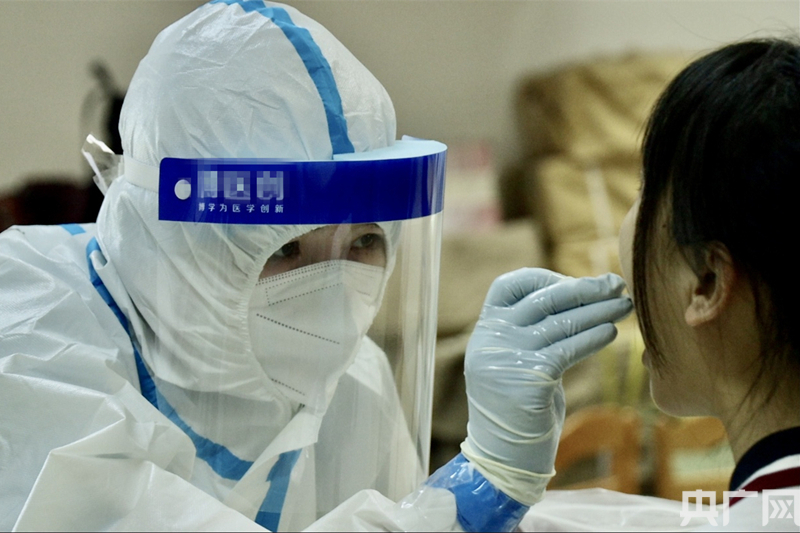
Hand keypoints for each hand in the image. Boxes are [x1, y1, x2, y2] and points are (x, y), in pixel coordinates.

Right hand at [462, 268, 631, 503]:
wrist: (504, 458)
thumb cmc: (518, 408)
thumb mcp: (512, 362)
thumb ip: (529, 332)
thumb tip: (576, 296)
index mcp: (485, 330)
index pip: (509, 285)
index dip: (546, 278)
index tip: (577, 282)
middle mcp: (491, 340)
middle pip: (542, 298)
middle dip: (584, 288)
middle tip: (616, 284)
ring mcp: (507, 359)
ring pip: (560, 322)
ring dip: (598, 310)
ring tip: (625, 305)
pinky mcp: (528, 379)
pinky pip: (567, 348)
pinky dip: (593, 337)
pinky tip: (612, 332)